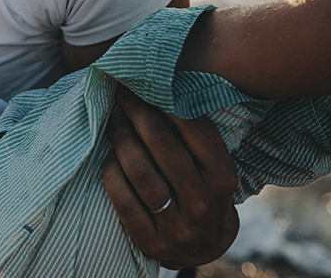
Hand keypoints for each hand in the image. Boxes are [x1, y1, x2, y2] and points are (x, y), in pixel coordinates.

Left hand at [101, 86, 239, 268]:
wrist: (204, 247)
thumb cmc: (204, 191)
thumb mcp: (213, 167)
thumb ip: (195, 136)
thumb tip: (161, 87)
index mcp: (222, 178)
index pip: (195, 131)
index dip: (166, 102)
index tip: (145, 83)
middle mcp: (203, 202)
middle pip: (162, 146)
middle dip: (138, 113)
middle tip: (122, 94)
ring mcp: (177, 226)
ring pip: (140, 172)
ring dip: (121, 139)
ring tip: (113, 120)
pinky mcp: (151, 241)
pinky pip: (122, 200)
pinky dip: (111, 172)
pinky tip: (108, 156)